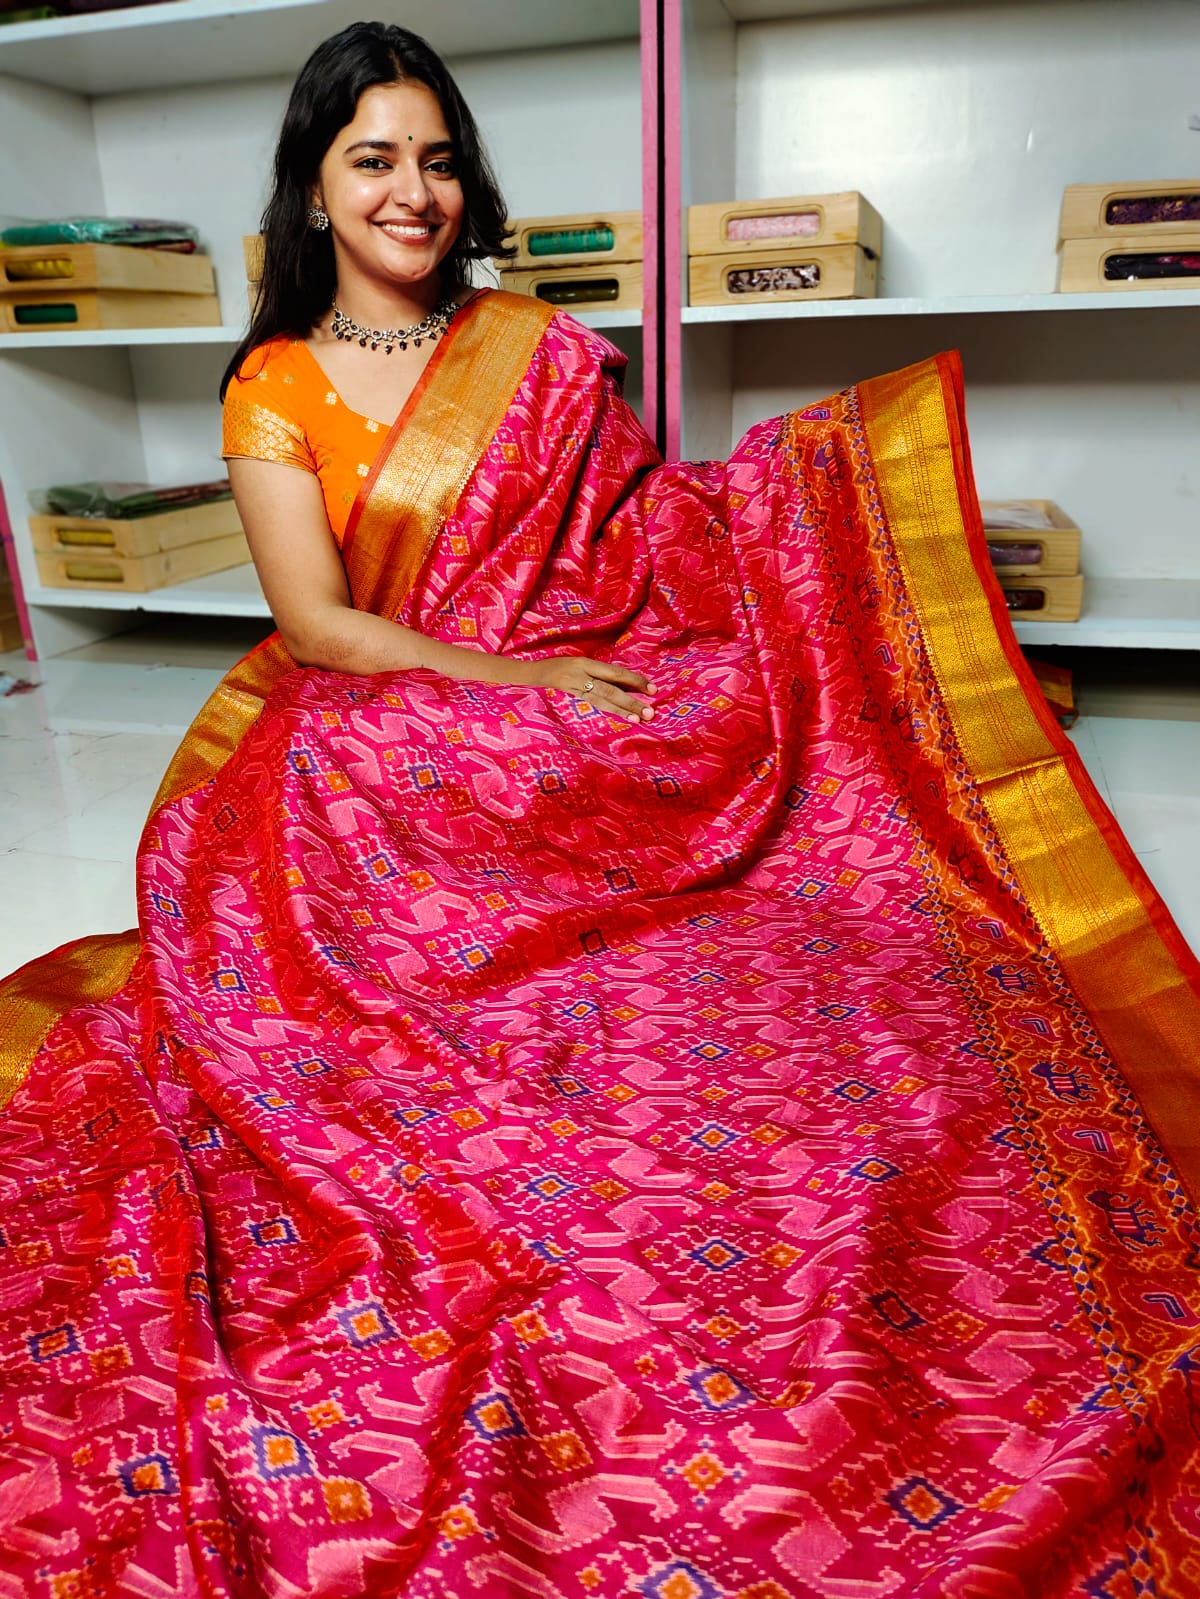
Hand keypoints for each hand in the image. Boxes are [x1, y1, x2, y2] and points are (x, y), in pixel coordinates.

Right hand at [520, 656, 655, 722]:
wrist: (528, 673)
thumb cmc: (557, 666)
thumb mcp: (578, 663)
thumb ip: (599, 672)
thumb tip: (627, 683)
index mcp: (584, 663)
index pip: (614, 672)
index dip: (634, 680)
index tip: (652, 689)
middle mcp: (579, 675)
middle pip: (609, 689)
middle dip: (630, 700)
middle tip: (649, 711)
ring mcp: (571, 687)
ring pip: (600, 700)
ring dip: (621, 710)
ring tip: (638, 718)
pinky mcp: (567, 697)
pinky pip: (590, 705)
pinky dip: (607, 712)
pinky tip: (619, 717)